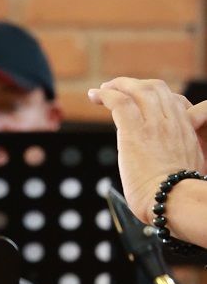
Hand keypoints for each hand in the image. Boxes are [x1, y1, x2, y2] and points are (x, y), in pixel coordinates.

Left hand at [87, 77, 206, 224]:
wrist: (173, 199)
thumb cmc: (177, 194)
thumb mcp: (190, 168)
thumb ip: (177, 157)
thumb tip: (164, 166)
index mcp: (188, 129)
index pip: (174, 100)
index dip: (156, 96)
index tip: (140, 102)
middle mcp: (173, 122)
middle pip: (157, 89)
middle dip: (135, 84)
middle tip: (116, 88)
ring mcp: (156, 125)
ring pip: (138, 90)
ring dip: (118, 85)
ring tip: (102, 89)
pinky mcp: (135, 132)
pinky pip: (120, 102)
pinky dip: (106, 95)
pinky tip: (95, 95)